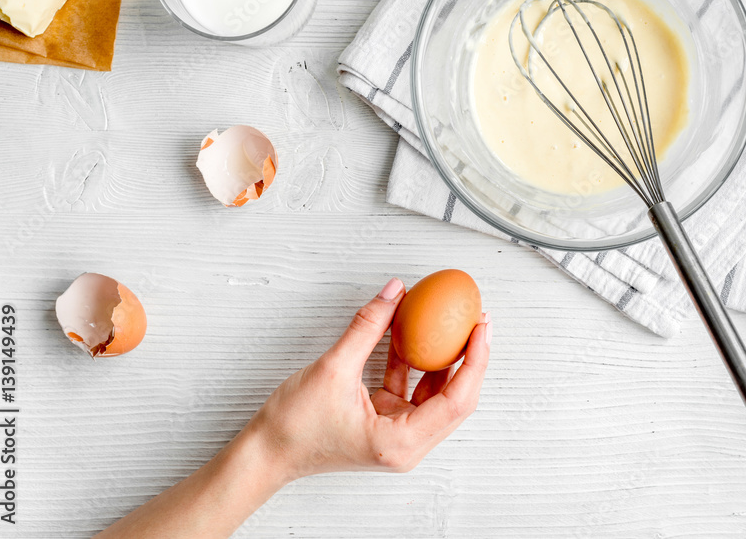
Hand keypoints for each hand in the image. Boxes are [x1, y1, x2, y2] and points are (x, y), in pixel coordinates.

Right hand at [246, 277, 490, 480]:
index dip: (475, 360)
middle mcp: (406, 444)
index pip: (457, 399)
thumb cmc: (294, 427)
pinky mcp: (385, 423)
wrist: (265, 452)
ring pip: (434, 393)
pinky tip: (411, 333)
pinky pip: (410, 389)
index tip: (480, 328)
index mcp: (401, 442)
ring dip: (443, 358)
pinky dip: (413, 363)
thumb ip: (367, 327)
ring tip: (452, 324)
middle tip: (476, 321)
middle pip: (455, 398)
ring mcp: (397, 434)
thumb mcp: (333, 368)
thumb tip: (394, 293)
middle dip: (468, 357)